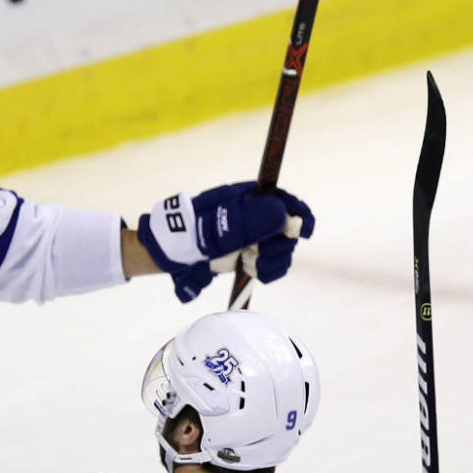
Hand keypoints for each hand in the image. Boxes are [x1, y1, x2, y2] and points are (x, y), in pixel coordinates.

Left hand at [137, 181, 314, 301]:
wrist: (169, 252)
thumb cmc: (189, 232)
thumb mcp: (216, 226)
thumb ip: (248, 221)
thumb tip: (283, 214)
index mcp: (248, 198)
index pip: (286, 200)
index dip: (300, 214)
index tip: (303, 232)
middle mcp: (255, 215)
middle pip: (289, 228)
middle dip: (281, 245)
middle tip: (262, 256)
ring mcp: (253, 235)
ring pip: (283, 248)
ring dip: (274, 261)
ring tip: (252, 266)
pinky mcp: (249, 254)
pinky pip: (272, 263)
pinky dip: (268, 271)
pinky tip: (255, 273)